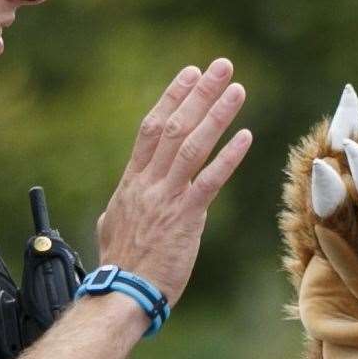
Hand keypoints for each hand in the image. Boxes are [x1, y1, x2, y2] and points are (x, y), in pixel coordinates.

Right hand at [97, 59, 252, 305]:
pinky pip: (209, 180)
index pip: (150, 129)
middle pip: (173, 126)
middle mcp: (148, 182)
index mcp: (132, 182)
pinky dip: (228, 157)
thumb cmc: (121, 266)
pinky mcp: (185, 217)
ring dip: (216, 115)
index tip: (189, 74)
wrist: (122, 293)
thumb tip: (118, 206)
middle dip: (199, 93)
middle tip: (220, 65)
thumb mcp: (112, 228)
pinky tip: (245, 137)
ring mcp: (166, 197)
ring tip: (236, 89)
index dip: (172, 98)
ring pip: (191, 145)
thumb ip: (120, 209)